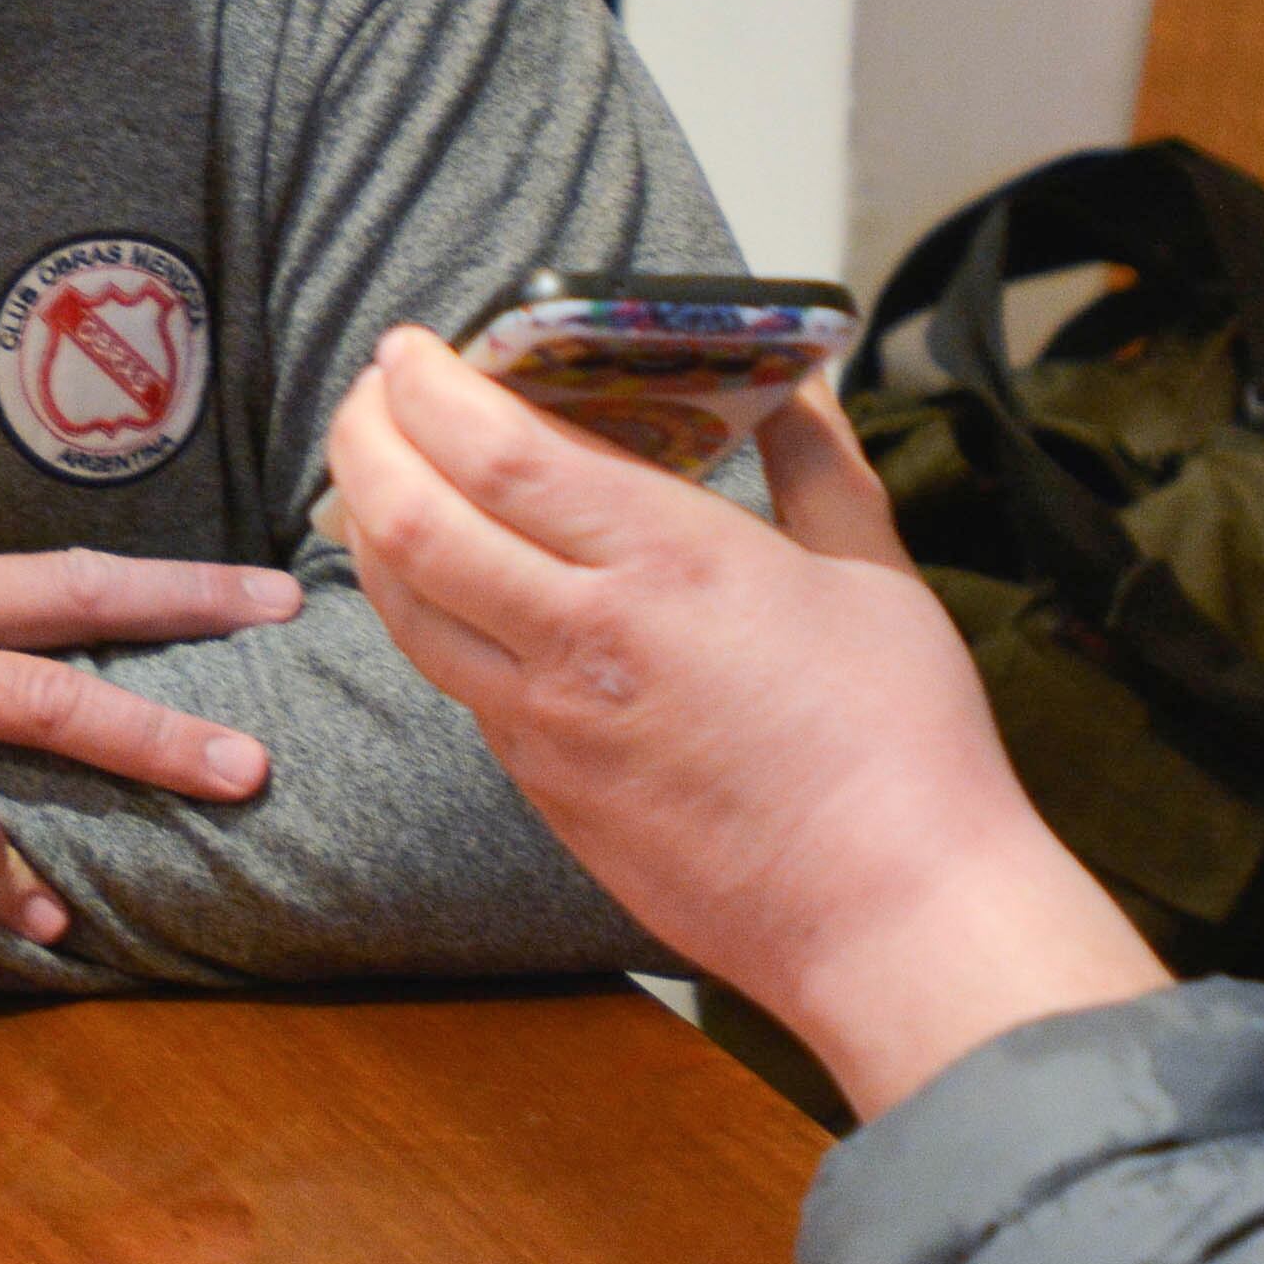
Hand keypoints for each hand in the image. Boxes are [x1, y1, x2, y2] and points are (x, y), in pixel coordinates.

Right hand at [0, 491, 300, 944]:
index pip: (0, 570)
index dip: (51, 609)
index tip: (99, 625)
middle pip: (82, 591)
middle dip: (192, 600)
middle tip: (282, 606)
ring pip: (58, 694)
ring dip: (160, 734)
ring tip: (247, 770)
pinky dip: (6, 877)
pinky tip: (46, 925)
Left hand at [325, 338, 1164, 1115]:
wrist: (891, 917)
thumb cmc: (901, 745)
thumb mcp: (872, 570)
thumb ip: (816, 460)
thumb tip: (797, 381)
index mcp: (665, 562)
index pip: (491, 450)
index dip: (425, 386)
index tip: (408, 346)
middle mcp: (581, 637)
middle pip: (408, 517)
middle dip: (362, 437)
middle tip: (368, 394)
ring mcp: (548, 722)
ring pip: (402, 605)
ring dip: (369, 523)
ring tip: (379, 473)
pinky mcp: (542, 786)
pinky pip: (452, 677)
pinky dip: (422, 608)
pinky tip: (444, 581)